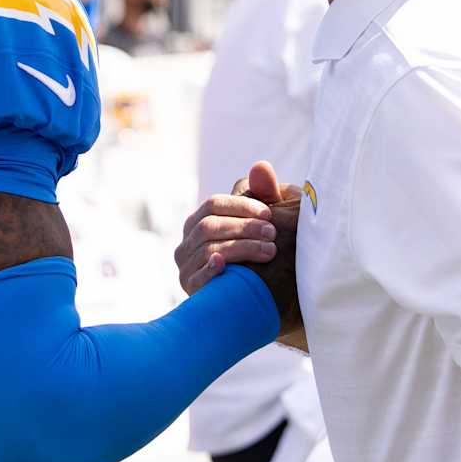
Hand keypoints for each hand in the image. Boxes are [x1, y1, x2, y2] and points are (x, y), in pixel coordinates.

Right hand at [176, 164, 277, 295]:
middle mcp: (187, 241)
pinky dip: (210, 269)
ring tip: (269, 251)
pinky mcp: (191, 289)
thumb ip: (263, 193)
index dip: (242, 206)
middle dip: (244, 227)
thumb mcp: (263, 221)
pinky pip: (197, 277)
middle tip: (273, 234)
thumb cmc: (259, 250)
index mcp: (199, 220)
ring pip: (208, 248)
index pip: (214, 204)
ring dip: (240, 247)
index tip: (270, 213)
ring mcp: (186, 265)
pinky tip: (225, 264)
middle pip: (210, 225)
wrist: (253, 296)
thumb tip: (262, 165)